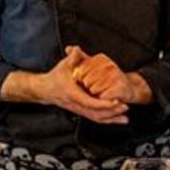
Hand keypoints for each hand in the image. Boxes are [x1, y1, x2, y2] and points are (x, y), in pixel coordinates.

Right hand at [1, 47, 128, 123]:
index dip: (104, 104)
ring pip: (96, 118)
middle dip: (112, 112)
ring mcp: (79, 110)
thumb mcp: (64, 65)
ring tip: (125, 118)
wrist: (44, 90)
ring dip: (112, 119)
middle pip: (96, 113)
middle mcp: (77, 105)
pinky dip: (107, 120)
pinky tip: (117, 119)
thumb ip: (72, 57)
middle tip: (125, 107)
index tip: (116, 101)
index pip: (91, 102)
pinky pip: (95, 118)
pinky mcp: (81, 111)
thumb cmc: (55, 77)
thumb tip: (76, 49)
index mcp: (74, 94)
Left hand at [68, 47, 152, 103]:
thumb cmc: (107, 78)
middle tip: (95, 86)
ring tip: (102, 90)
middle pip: (86, 80)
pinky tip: (106, 95)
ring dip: (95, 93)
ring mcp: (116, 76)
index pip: (81, 70)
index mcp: (101, 58)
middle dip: (88, 86)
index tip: (87, 79)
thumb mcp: (92, 66)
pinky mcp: (120, 87)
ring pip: (94, 89)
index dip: (81, 78)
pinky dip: (102, 98)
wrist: (127, 88)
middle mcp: (109, 65)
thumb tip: (68, 48)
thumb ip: (80, 58)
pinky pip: (103, 96)